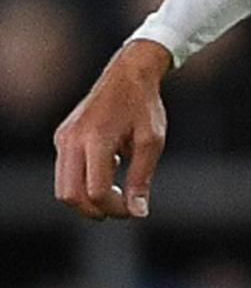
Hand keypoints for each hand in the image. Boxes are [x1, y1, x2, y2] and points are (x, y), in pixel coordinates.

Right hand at [53, 40, 171, 219]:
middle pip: (70, 195)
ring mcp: (63, 139)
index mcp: (96, 139)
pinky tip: (110, 166)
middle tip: (121, 208)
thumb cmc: (144, 107)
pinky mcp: (62, 138)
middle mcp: (72, 140)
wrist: (128, 74)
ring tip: (116, 188)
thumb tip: (137, 213)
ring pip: (63, 188)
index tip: (133, 209)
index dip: (114, 208)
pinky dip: (84, 182)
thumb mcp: (151, 141)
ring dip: (88, 198)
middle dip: (95, 210)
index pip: (96, 190)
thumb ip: (141, 178)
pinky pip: (65, 173)